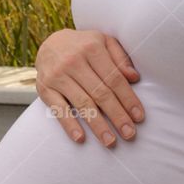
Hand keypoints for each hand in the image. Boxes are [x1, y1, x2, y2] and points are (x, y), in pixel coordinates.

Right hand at [35, 28, 144, 148]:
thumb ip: (120, 58)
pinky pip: (58, 109)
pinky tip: (80, 138)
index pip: (114, 79)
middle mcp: (74, 61)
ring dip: (98, 125)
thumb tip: (134, 77)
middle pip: (100, 93)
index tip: (139, 117)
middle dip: (117, 116)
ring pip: (82, 104)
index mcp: (92, 48)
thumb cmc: (84, 46)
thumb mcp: (104, 42)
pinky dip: (69, 125)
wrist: (49, 44)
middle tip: (130, 134)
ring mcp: (58, 76)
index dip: (128, 99)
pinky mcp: (44, 88)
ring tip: (110, 141)